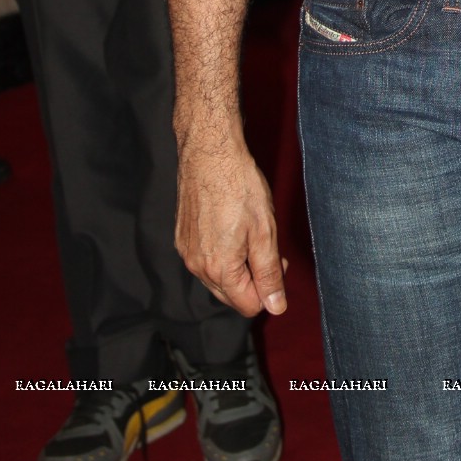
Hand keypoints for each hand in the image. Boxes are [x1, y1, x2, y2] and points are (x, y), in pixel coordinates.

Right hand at [175, 136, 287, 317]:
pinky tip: (231, 226)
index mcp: (219, 269)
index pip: (248, 305)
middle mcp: (197, 267)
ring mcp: (187, 252)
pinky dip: (222, 252)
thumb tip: (276, 307)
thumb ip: (269, 274)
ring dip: (238, 265)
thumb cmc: (239, 187)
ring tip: (250, 232)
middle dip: (253, 279)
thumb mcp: (265, 232)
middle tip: (268, 245)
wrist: (210, 153)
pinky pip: (206, 260)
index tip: (278, 260)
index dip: (269, 289)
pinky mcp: (182, 238)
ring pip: (218, 277)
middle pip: (232, 294)